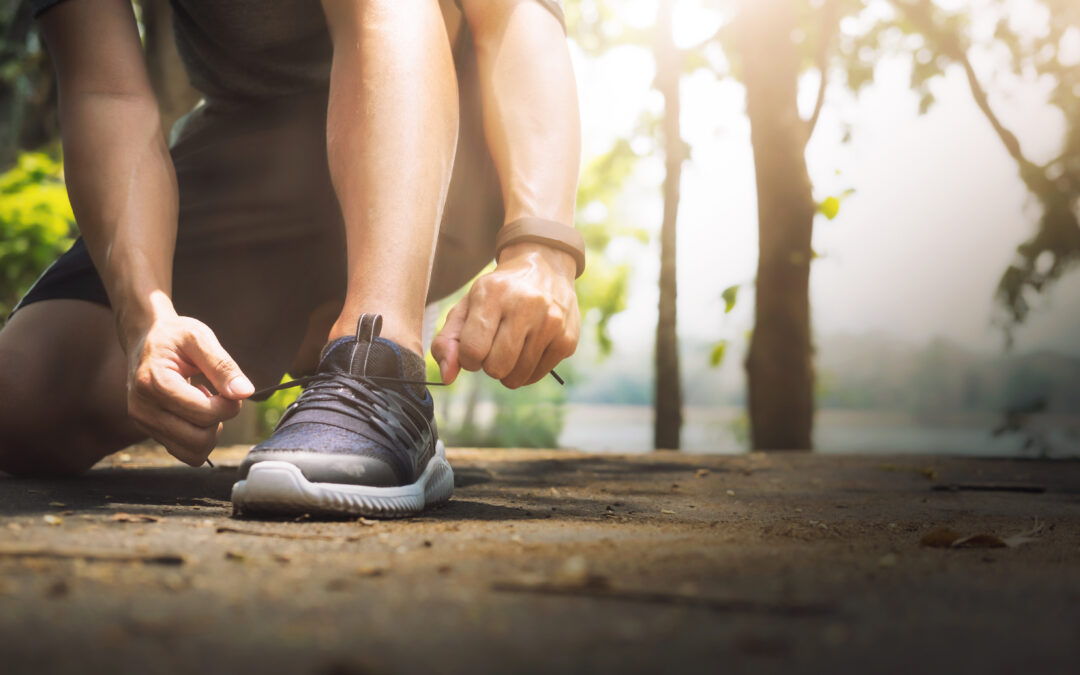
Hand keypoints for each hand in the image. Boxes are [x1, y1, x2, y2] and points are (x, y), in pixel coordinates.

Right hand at [125, 310, 253, 465]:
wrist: (145, 338)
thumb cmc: (174, 336)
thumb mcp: (200, 338)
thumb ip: (222, 366)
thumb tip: (244, 393)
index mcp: (154, 383)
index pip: (204, 414)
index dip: (229, 405)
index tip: (230, 388)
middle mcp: (143, 408)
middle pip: (198, 439)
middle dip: (219, 420)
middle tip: (218, 397)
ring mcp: (143, 423)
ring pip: (192, 453)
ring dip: (209, 433)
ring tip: (204, 405)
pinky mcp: (149, 431)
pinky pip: (184, 452)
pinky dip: (198, 438)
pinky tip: (195, 414)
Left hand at [432, 242, 579, 388]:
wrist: (543, 268)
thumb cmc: (497, 294)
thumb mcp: (466, 307)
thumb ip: (447, 341)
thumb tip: (448, 377)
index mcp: (493, 294)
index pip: (472, 350)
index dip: (467, 358)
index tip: (473, 348)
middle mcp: (526, 305)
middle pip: (496, 368)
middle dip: (488, 365)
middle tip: (494, 347)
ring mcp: (551, 322)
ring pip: (517, 377)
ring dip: (507, 371)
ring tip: (511, 348)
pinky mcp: (567, 339)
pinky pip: (536, 376)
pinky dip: (526, 371)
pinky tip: (527, 349)